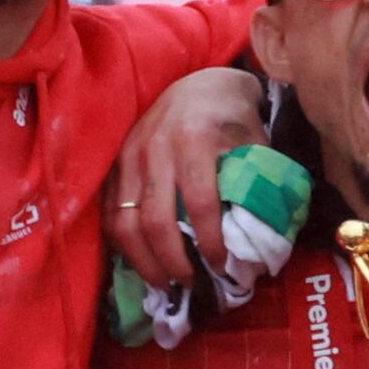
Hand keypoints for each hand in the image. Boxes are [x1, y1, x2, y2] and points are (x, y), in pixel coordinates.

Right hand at [109, 65, 270, 289]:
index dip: (210, 241)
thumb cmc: (232, 118)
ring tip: (163, 283)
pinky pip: (109, 212)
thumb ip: (256, 184)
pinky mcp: (114, 163)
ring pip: (124, 221)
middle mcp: (156, 147)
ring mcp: (129, 155)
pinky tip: (142, 261)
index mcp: (195, 138)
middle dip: (172, 261)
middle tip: (189, 284)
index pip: (199, 202)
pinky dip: (123, 244)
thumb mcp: (254, 143)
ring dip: (143, 261)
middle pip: (155, 219)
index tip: (221, 266)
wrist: (200, 84)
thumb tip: (258, 239)